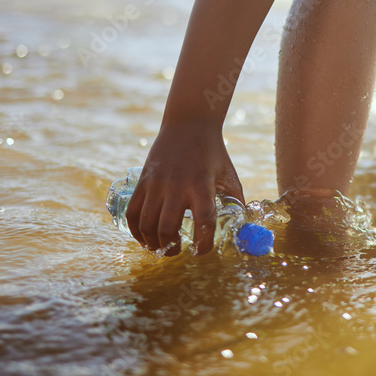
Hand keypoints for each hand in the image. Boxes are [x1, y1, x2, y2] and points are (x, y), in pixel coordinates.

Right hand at [125, 123, 243, 255]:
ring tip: (160, 247)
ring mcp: (157, 183)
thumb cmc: (212, 153)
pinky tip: (144, 237)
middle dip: (171, 248)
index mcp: (202, 184)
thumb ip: (236, 202)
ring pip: (147, 224)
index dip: (203, 243)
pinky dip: (135, 231)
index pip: (204, 220)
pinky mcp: (143, 181)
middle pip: (167, 228)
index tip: (200, 251)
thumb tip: (243, 230)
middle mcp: (177, 185)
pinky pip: (132, 212)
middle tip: (176, 251)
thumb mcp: (229, 175)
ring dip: (152, 243)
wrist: (188, 124)